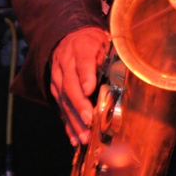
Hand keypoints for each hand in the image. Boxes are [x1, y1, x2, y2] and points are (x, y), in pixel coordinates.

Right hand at [50, 26, 109, 145]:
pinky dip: (67, 124)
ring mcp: (57, 77)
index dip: (86, 75)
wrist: (69, 37)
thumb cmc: (92, 43)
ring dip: (73, 119)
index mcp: (81, 47)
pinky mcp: (55, 89)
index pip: (83, 60)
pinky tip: (74, 138)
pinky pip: (60, 107)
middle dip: (79, 104)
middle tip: (88, 119)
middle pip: (70, 85)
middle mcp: (65, 63)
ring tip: (84, 135)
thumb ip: (108, 55)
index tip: (90, 89)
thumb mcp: (103, 41)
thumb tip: (119, 73)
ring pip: (64, 99)